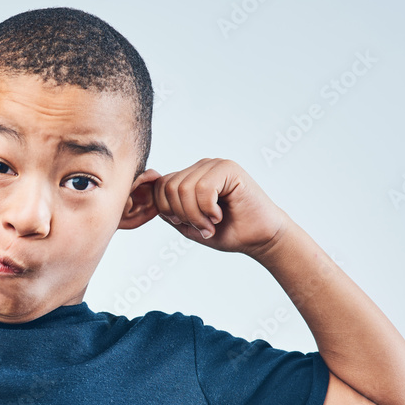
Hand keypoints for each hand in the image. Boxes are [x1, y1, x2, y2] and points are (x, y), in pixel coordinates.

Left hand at [151, 158, 289, 256]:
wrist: (259, 238)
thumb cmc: (227, 232)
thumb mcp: (188, 224)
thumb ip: (168, 210)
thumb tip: (146, 192)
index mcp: (189, 177)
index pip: (159, 186)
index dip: (167, 211)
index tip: (186, 225)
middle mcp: (200, 168)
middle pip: (168, 187)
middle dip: (182, 214)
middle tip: (202, 227)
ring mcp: (214, 165)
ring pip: (184, 188)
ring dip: (196, 215)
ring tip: (212, 223)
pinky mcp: (228, 168)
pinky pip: (203, 188)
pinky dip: (208, 209)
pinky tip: (220, 215)